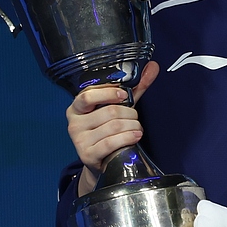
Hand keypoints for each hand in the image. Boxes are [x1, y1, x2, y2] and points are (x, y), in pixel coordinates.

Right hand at [69, 61, 159, 193]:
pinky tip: (135, 136)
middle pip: (108, 112)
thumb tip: (153, 66)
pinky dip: (128, 138)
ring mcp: (79, 140)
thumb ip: (135, 88)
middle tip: (135, 119)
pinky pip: (111, 142)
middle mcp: (74, 123)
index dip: (108, 93)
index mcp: (77, 107)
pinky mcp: (87, 155)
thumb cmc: (109, 129)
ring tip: (137, 129)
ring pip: (113, 127)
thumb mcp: (119, 107)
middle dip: (129, 114)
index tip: (124, 95)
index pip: (88, 95)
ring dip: (132, 127)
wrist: (102, 159)